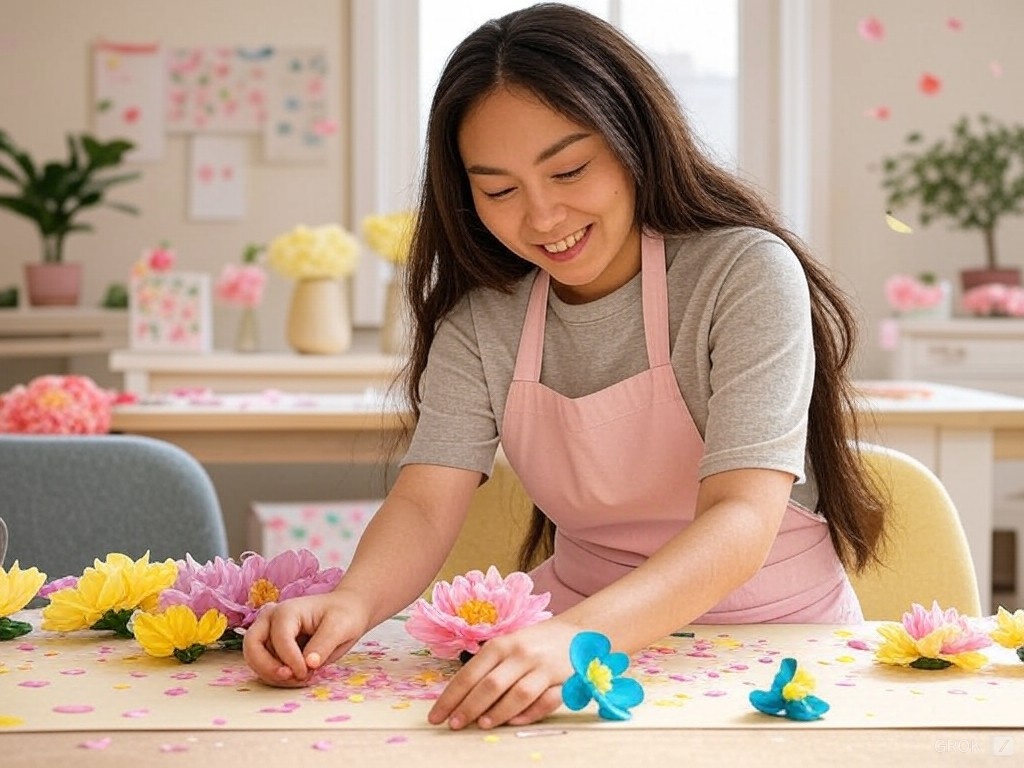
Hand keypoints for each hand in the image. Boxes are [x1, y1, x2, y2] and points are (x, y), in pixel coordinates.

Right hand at [242, 589, 368, 686]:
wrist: (345, 612)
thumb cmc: (343, 615)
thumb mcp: (340, 628)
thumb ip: (323, 645)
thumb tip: (309, 664)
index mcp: (287, 610)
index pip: (279, 639)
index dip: (291, 660)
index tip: (308, 672)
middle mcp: (271, 619)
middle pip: (252, 647)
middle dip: (268, 668)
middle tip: (293, 678)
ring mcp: (268, 632)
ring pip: (255, 660)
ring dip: (274, 675)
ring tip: (302, 677)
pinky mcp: (270, 646)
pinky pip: (264, 666)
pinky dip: (277, 677)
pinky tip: (298, 676)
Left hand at [428, 619, 577, 729]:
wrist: (578, 631)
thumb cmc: (534, 642)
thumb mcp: (508, 645)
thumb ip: (488, 667)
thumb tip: (461, 699)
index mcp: (501, 644)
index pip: (470, 673)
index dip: (451, 697)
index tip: (437, 716)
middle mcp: (521, 654)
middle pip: (490, 685)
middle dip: (469, 708)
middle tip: (454, 725)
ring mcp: (543, 667)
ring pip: (517, 694)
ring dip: (498, 713)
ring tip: (481, 725)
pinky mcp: (564, 680)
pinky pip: (546, 702)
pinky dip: (531, 714)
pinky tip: (515, 722)